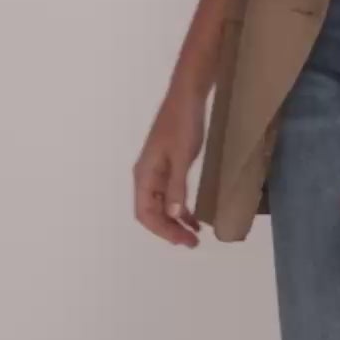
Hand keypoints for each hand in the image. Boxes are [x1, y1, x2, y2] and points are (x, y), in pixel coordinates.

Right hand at [133, 86, 208, 245]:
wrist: (187, 97)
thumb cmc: (183, 124)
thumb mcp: (181, 157)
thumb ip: (177, 186)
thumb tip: (174, 215)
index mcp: (144, 175)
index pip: (146, 214)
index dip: (163, 231)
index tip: (183, 240)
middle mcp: (146, 176)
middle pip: (152, 213)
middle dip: (170, 230)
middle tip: (193, 243)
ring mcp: (156, 171)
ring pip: (161, 206)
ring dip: (176, 222)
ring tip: (194, 236)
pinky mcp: (168, 166)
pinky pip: (170, 194)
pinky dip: (181, 208)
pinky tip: (194, 217)